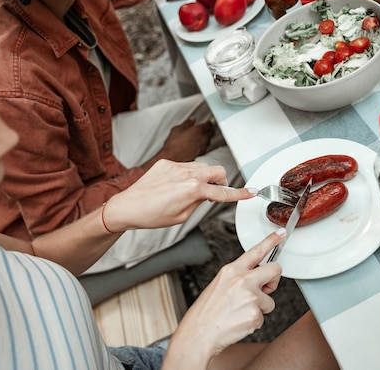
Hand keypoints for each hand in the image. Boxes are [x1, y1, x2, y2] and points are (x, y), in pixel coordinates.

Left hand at [103, 159, 254, 230]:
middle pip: (218, 171)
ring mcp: (176, 165)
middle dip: (221, 181)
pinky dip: (187, 175)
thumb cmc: (152, 215)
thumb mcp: (182, 216)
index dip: (239, 194)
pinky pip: (185, 165)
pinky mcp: (166, 163)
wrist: (128, 206)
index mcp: (193, 190)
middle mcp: (187, 174)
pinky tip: (174, 186)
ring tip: (189, 191)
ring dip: (203, 177)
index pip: (223, 192)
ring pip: (202, 167)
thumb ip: (199, 203)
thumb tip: (206, 195)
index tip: (251, 192)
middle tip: (214, 192)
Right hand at [144, 117, 214, 167]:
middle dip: (210, 129)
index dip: (209, 122)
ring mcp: (203, 147)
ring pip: (209, 140)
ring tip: (204, 135)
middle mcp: (203, 138)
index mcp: (198, 130)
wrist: (172, 159)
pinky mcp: (201, 153)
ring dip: (207, 137)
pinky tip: (200, 143)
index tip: (208, 121)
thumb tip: (192, 119)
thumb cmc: (173, 145)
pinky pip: (205, 147)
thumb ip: (187, 123)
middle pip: (211, 132)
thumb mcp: (177, 129)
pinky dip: (204, 144)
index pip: (209, 124)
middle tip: (208, 127)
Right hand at [166, 230, 284, 366]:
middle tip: (264, 289)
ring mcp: (250, 297)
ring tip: (240, 312)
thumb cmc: (206, 312)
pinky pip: (264, 317)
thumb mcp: (219, 284)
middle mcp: (242, 280)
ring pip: (270, 300)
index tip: (281, 233)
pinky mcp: (255, 314)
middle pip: (275, 269)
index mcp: (231, 270)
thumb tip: (256, 277)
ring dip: (260, 307)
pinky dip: (254, 321)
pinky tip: (239, 321)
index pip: (256, 251)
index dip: (271, 240)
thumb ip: (239, 277)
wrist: (198, 335)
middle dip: (273, 280)